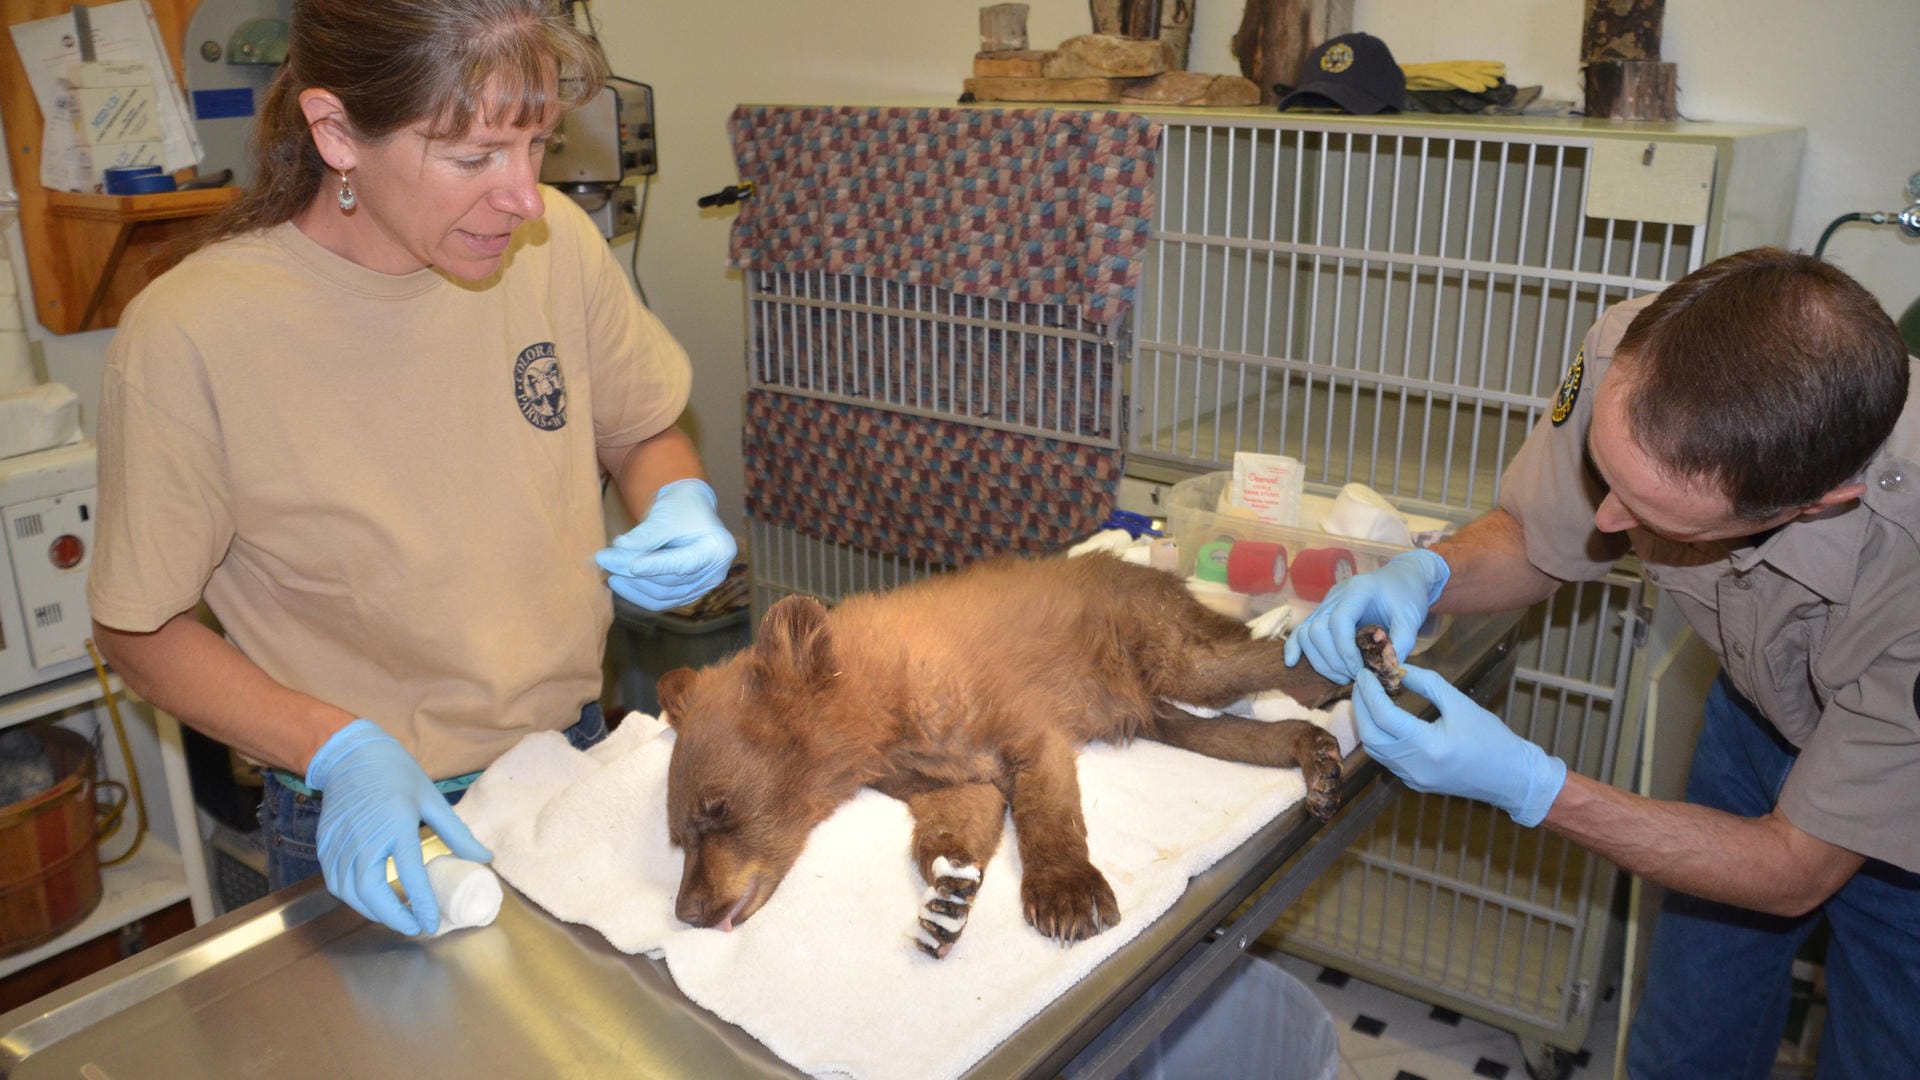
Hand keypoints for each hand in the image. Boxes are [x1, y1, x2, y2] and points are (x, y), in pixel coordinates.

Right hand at [306, 720, 492, 934]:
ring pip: (350, 891)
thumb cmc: (397, 774)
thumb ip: (457, 834)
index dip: (421, 904)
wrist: (351, 755)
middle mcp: (364, 838)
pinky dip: (352, 897)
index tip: (431, 924)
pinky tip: (370, 900)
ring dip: (372, 911)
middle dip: (392, 916)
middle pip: (371, 890)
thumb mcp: (432, 799)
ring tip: (395, 916)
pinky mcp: (324, 845)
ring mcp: (340, 842)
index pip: (409, 874)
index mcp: (396, 825)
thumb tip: (485, 858)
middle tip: (413, 927)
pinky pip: (335, 881)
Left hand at [595, 479, 736, 611]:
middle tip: (604, 559)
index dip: (655, 566)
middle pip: (670, 580)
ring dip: (633, 586)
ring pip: (664, 595)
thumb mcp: (664, 515)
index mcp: (718, 548)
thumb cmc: (680, 507)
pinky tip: (619, 582)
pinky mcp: (687, 594)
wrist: (688, 509)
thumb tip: (619, 548)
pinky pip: (662, 601)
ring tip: (608, 571)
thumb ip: (644, 535)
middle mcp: (715, 572)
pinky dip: (638, 594)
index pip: (684, 563)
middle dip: (634, 572)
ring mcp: (702, 586)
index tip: (629, 565)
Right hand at [1284, 548, 1448, 681]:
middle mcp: (1337, 595)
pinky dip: (1295, 647)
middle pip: (1318, 629)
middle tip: (1353, 677)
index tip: (1361, 670)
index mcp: (1359, 590)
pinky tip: (1292, 662)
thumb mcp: (1412, 619)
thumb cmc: (1407, 596)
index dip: (1345, 650)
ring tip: (1342, 676)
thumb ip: (1401, 644)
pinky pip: (1302, 629)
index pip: (1339, 621)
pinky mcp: (1322, 612)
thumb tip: (1386, 672)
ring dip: (1320, 660)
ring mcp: (1326, 603)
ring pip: (1306, 632)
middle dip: (1333, 660)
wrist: (1402, 579)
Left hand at [1352, 665, 1566, 825]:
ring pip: (1375, 750)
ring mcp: (1413, 779)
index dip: (1370, 691)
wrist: (1511, 777)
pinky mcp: (1415, 783)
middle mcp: (1416, 766)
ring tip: (1368, 697)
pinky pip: (1387, 759)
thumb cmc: (1492, 738)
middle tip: (1362, 682)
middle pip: (1371, 735)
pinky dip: (1379, 737)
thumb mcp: (1461, 703)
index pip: (1384, 715)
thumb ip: (1427, 684)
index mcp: (1429, 745)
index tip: (1365, 672)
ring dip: (1367, 723)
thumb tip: (1399, 668)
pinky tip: (1383, 720)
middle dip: (1361, 706)